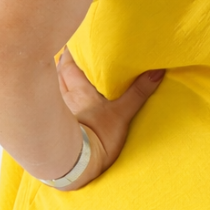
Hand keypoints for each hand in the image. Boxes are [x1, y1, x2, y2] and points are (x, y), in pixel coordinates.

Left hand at [55, 48, 165, 188]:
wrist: (77, 167)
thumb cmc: (97, 137)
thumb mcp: (122, 114)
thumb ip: (138, 92)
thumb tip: (157, 71)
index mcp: (80, 92)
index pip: (69, 66)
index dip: (69, 53)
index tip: (71, 42)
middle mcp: (65, 99)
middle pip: (58, 75)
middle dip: (60, 63)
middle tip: (64, 54)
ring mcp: (59, 115)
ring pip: (53, 91)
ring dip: (54, 80)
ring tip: (58, 73)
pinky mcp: (55, 130)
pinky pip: (52, 109)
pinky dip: (51, 101)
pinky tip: (54, 103)